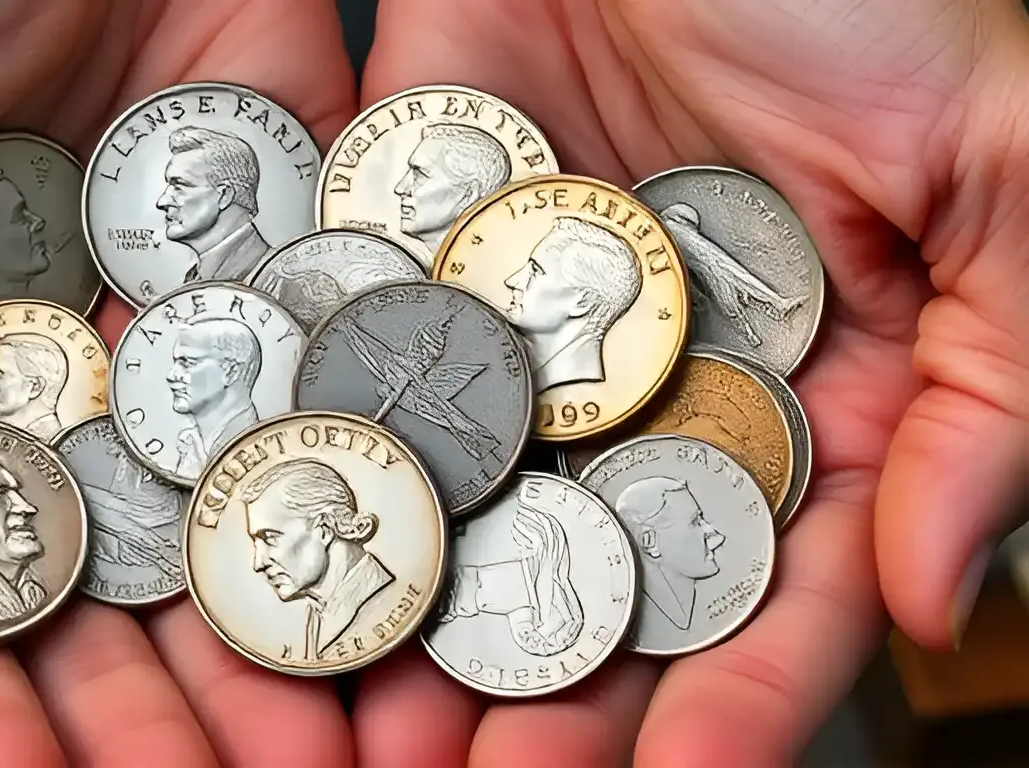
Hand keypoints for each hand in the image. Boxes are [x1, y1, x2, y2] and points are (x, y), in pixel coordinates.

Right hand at [0, 1, 355, 764]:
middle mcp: (54, 406)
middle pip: (109, 608)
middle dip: (164, 722)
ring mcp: (185, 359)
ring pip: (236, 543)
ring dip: (284, 656)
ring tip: (346, 748)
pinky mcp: (296, 290)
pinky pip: (338, 418)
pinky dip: (378, 510)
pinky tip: (419, 605)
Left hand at [354, 0, 1028, 764]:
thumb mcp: (1001, 175)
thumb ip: (993, 391)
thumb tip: (937, 593)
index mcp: (800, 395)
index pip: (763, 588)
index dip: (726, 702)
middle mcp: (645, 389)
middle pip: (586, 581)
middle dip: (531, 702)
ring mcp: (515, 328)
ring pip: (456, 506)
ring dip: (403, 620)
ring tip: (347, 724)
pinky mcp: (408, 247)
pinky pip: (354, 362)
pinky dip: (308, 449)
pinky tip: (252, 549)